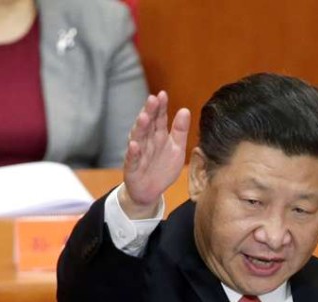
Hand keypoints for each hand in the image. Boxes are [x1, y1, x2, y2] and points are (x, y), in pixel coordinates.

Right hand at [119, 91, 190, 218]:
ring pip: (138, 138)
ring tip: (144, 117)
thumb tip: (185, 110)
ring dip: (140, 128)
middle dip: (149, 112)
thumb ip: (180, 130)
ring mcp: (138, 153)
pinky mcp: (132, 168)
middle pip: (148, 124)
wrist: (150, 191)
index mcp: (158, 135)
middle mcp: (147, 141)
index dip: (161, 107)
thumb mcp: (176, 149)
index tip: (163, 94)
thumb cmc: (162, 168)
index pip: (159, 118)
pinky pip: (132, 159)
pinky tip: (134, 145)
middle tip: (152, 99)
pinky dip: (133, 152)